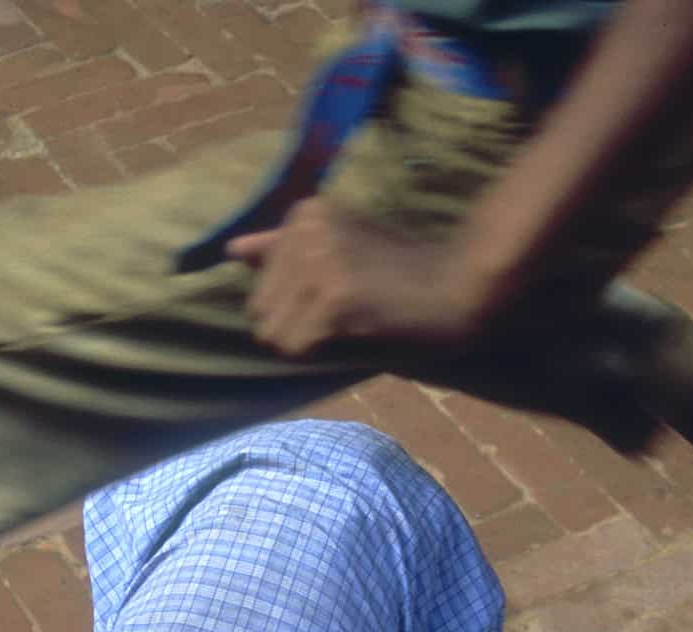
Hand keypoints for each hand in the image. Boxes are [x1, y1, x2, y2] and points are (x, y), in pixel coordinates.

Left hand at [228, 199, 489, 358]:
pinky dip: (322, 357)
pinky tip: (357, 337)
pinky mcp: (331, 302)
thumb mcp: (339, 249)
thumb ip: (282, 248)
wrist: (460, 288)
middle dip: (297, 327)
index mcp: (305, 213)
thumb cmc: (402, 274)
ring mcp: (317, 265)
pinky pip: (296, 351)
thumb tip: (232, 249)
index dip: (297, 304)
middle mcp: (305, 230)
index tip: (343, 294)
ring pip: (274, 335)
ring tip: (351, 327)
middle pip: (260, 310)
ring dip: (308, 346)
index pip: (260, 282)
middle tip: (349, 316)